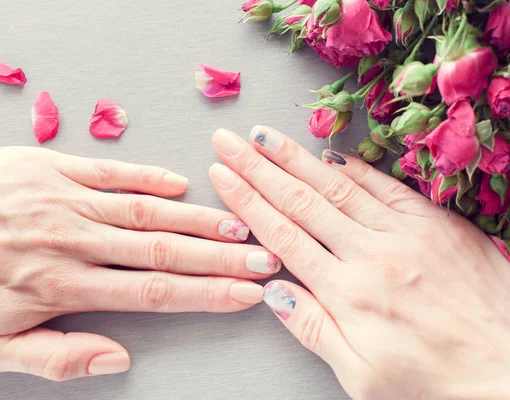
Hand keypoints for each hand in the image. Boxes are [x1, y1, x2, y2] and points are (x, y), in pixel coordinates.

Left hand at [0, 147, 279, 380]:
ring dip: (197, 218)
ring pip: (144, 210)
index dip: (207, 293)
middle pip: (162, 249)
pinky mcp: (47, 167)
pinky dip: (147, 176)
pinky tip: (181, 183)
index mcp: (60, 286)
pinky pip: (108, 170)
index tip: (247, 294)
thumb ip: (58, 356)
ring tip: (239, 223)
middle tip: (264, 255)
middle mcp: (71, 241)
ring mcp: (62, 198)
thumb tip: (119, 358)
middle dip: (220, 255)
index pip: (154, 292)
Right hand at [210, 126, 509, 399]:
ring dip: (297, 159)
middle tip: (229, 141)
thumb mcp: (362, 375)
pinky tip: (330, 153)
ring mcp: (405, 233)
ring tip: (265, 136)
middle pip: (302, 202)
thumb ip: (315, 330)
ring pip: (339, 187)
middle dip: (259, 168)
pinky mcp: (436, 222)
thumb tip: (273, 292)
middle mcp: (370, 254)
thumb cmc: (434, 376)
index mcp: (347, 293)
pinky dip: (356, 168)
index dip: (248, 202)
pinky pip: (387, 187)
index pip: (283, 236)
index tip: (222, 176)